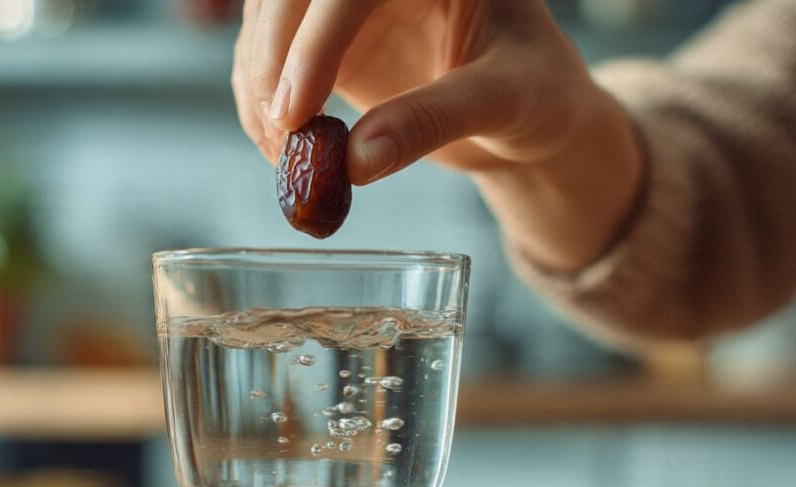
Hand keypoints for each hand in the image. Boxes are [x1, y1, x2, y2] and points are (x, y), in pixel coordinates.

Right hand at [233, 0, 640, 270]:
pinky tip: (277, 141)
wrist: (527, 112)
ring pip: (268, 17)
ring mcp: (349, 4)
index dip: (316, 41)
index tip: (297, 110)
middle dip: (273, 59)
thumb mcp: (504, 102)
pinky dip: (259, 98)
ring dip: (257, 81)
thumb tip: (356, 161)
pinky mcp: (328, 38)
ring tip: (281, 149)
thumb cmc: (538, 92)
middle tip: (280, 132)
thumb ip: (433, 121)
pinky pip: (271, 53)